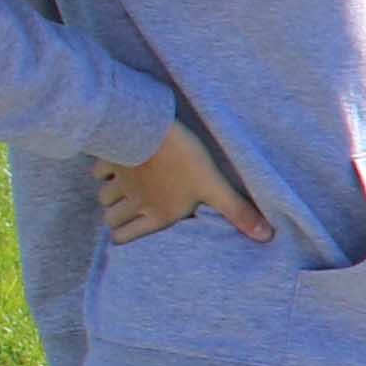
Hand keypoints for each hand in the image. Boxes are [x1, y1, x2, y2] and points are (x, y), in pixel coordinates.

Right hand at [93, 122, 268, 244]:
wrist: (150, 128)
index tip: (127, 233)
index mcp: (157, 213)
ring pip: (103, 197)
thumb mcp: (215, 186)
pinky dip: (104, 171)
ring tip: (126, 191)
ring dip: (111, 195)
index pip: (125, 237)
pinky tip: (116, 165)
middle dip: (117, 217)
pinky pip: (99, 171)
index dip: (124, 236)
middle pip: (111, 218)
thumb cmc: (184, 160)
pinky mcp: (109, 159)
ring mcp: (119, 180)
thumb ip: (237, 211)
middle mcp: (133, 201)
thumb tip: (266, 237)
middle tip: (129, 211)